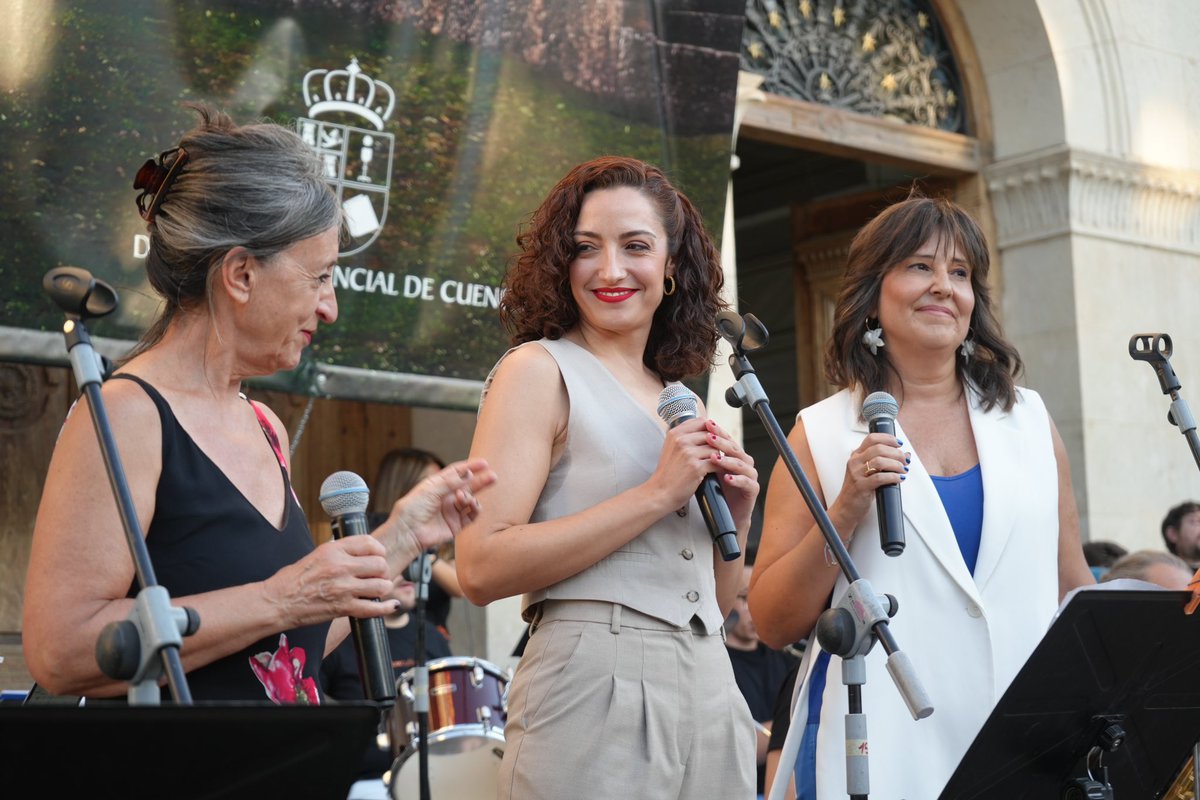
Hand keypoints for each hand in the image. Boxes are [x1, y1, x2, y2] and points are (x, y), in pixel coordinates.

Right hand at [265, 534, 395, 627]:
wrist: (277, 602)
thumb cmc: (293, 580)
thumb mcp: (316, 555)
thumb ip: (339, 553)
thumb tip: (360, 553)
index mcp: (333, 550)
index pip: (369, 543)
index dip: (379, 550)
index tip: (379, 556)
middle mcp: (341, 566)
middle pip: (379, 564)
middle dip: (382, 571)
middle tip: (377, 576)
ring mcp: (343, 588)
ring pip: (381, 585)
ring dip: (383, 588)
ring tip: (378, 590)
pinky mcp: (343, 608)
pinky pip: (374, 608)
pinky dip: (386, 608)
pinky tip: (392, 605)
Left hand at [381, 457, 497, 561]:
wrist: (408, 532)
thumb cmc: (413, 509)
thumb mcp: (430, 490)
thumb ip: (451, 482)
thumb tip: (469, 473)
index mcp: (438, 485)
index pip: (457, 472)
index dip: (470, 467)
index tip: (483, 463)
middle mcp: (446, 497)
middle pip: (467, 485)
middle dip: (480, 480)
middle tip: (493, 476)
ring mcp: (452, 510)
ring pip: (470, 499)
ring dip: (472, 496)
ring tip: (466, 497)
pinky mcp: (457, 524)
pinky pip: (472, 514)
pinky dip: (475, 508)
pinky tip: (471, 504)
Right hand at [650, 418, 757, 529]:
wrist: (660, 493)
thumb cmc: (668, 473)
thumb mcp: (672, 449)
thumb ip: (686, 437)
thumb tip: (706, 430)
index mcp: (675, 433)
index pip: (701, 421)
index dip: (713, 428)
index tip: (718, 436)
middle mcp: (681, 440)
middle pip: (711, 434)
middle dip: (720, 443)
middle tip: (725, 450)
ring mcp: (688, 453)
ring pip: (715, 448)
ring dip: (721, 455)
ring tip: (723, 462)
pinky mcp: (696, 467)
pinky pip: (717, 462)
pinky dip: (721, 467)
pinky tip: (722, 471)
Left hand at [701, 417, 758, 530]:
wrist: (726, 512)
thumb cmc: (717, 490)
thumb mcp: (708, 469)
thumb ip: (704, 454)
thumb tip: (689, 436)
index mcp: (734, 455)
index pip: (726, 439)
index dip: (717, 431)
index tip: (706, 423)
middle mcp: (744, 463)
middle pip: (735, 448)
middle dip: (722, 442)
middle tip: (709, 438)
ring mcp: (750, 475)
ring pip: (741, 464)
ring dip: (727, 460)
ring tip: (714, 458)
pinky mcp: (752, 489)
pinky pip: (747, 482)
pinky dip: (737, 479)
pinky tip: (727, 478)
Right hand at [834, 432, 908, 529]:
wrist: (846, 508)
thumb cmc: (859, 490)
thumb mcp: (869, 472)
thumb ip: (885, 462)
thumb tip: (906, 454)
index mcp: (856, 456)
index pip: (872, 438)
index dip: (888, 438)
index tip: (899, 444)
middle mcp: (855, 462)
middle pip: (878, 448)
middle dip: (896, 453)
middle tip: (904, 460)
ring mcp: (856, 474)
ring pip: (880, 461)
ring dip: (896, 464)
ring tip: (903, 470)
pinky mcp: (861, 486)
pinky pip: (880, 478)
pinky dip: (893, 477)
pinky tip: (899, 479)